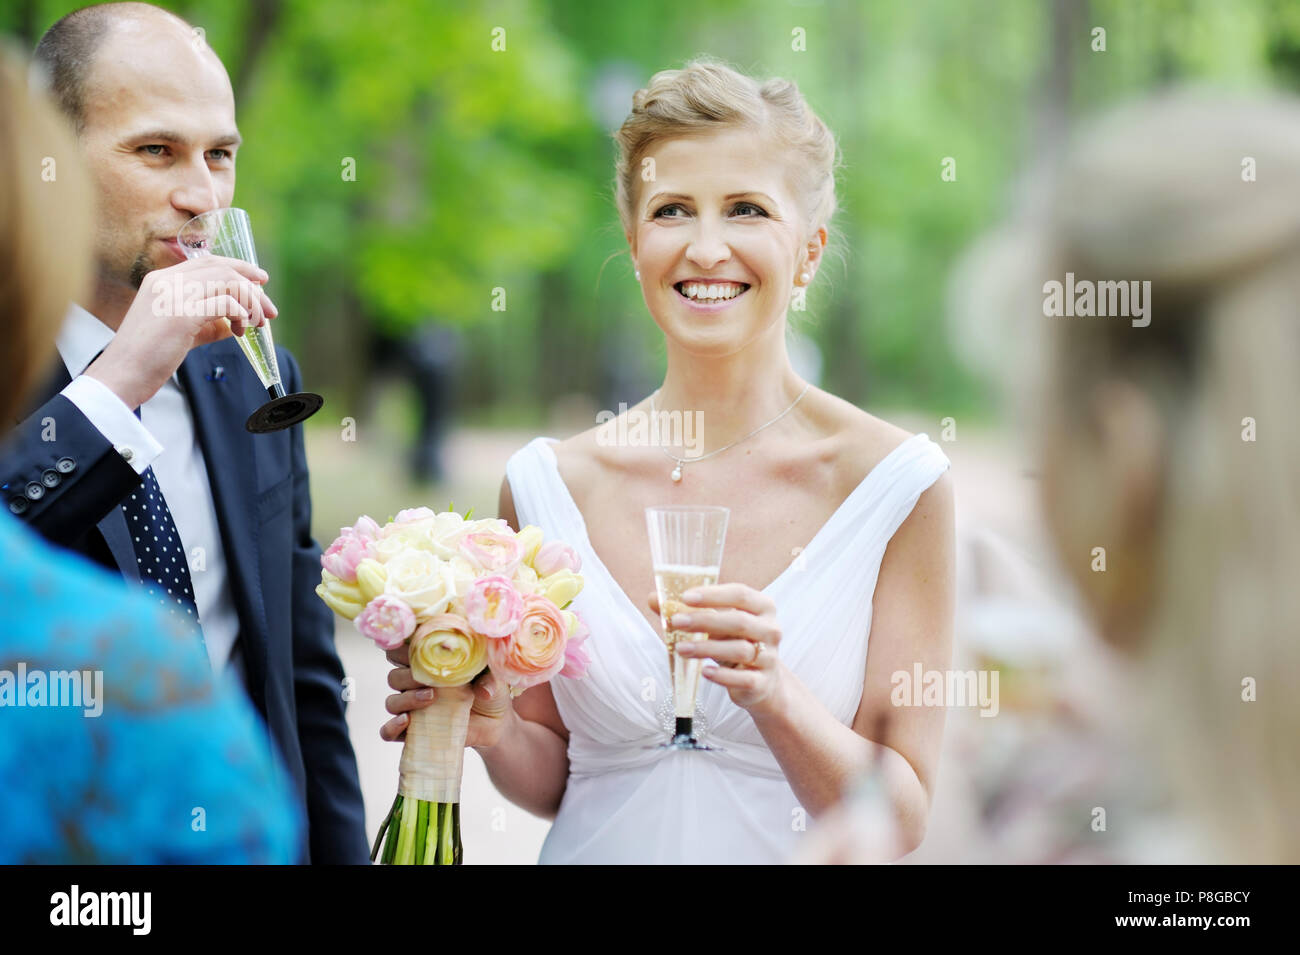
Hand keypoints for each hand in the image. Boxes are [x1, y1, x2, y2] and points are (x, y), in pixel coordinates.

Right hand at [85, 255, 277, 409]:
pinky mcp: (181, 314)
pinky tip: (241, 330)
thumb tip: (236, 324)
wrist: (121, 376)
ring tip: (258, 323)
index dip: (238, 269)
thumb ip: (206, 324)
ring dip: (251, 303)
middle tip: (269, 308)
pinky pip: (225, 303)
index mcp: (161, 281)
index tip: (259, 283)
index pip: (208, 262)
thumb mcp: (180, 333)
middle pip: (222, 269)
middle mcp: (166, 281)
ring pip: (228, 283)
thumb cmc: (147, 358)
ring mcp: (173, 295)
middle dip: (252, 286)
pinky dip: (241, 314)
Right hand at [379, 641, 512, 747]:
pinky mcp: (414, 731)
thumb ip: (489, 676)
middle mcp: (415, 685)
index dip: (402, 647)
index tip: (417, 648)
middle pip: (394, 676)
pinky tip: (406, 721)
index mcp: (428, 664)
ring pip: (391, 702)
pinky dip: (391, 727)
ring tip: (430, 698)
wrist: (496, 722)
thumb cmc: (490, 689)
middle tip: (429, 679)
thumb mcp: (494, 677)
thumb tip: (482, 690)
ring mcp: (413, 708)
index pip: (401, 650)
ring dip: (406, 699)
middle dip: (407, 676)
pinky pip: (388, 731)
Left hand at [648, 582, 783, 710]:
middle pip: (738, 621)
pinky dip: (722, 676)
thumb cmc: (735, 643)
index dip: (712, 595)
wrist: (762, 682)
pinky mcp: (762, 682)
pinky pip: (744, 678)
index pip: (740, 594)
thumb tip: (653, 598)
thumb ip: (687, 611)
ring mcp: (769, 657)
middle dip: (704, 620)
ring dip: (706, 648)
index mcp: (762, 607)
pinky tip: (704, 672)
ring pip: (739, 650)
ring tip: (680, 648)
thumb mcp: (716, 625)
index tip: (685, 597)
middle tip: (676, 621)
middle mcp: (770, 629)